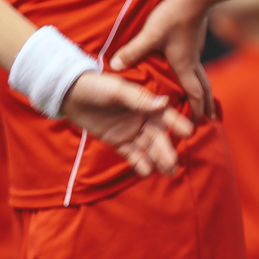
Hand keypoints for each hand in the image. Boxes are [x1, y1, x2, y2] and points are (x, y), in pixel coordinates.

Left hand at [61, 72, 192, 176]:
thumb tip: (165, 103)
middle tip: (174, 164)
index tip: (189, 133)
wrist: (70, 94)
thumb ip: (139, 99)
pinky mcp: (117, 141)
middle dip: (166, 150)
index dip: (177, 124)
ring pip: (147, 147)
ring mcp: (130, 131)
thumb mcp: (117, 91)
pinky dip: (139, 163)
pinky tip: (146, 171)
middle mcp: (141, 118)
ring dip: (157, 159)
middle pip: (157, 136)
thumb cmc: (95, 86)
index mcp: (144, 103)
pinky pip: (131, 154)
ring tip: (168, 172)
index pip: (165, 115)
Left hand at [107, 0, 213, 120]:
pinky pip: (195, 65)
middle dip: (206, 104)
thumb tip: (116, 66)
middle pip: (203, 88)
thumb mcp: (150, 35)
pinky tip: (187, 74)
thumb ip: (133, 51)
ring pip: (201, 77)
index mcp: (183, 66)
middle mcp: (191, 62)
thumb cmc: (173, 15)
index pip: (194, 94)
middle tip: (209, 119)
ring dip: (203, 91)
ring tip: (203, 101)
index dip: (197, 109)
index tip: (199, 124)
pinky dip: (195, 76)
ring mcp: (194, 52)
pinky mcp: (192, 42)